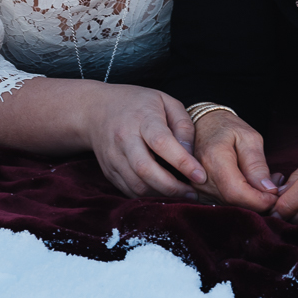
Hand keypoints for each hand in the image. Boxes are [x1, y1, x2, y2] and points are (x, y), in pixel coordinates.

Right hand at [82, 84, 207, 198]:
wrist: (96, 109)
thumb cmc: (138, 103)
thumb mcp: (165, 101)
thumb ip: (182, 125)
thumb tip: (191, 154)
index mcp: (142, 118)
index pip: (162, 143)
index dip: (182, 162)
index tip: (201, 176)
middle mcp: (124, 139)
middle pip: (146, 170)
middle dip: (172, 187)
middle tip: (193, 193)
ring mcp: (113, 157)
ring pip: (137, 185)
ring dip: (162, 195)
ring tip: (182, 194)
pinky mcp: (108, 171)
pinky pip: (129, 190)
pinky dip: (148, 196)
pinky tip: (163, 192)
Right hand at [191, 110, 281, 212]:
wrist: (203, 125)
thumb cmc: (228, 128)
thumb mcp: (249, 137)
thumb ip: (257, 164)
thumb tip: (268, 190)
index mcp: (214, 159)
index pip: (236, 192)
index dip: (258, 200)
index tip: (276, 196)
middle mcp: (200, 178)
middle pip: (234, 202)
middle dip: (258, 201)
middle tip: (276, 187)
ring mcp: (198, 188)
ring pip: (230, 206)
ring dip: (251, 201)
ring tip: (267, 183)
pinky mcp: (200, 194)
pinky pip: (225, 203)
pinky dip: (242, 199)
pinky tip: (252, 186)